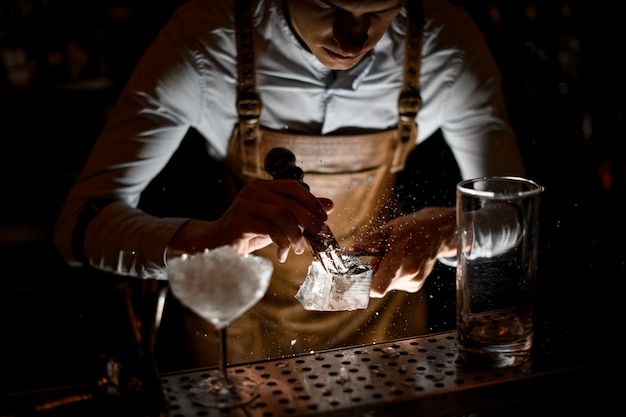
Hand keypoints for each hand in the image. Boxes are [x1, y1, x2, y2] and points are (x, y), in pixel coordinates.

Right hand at [167, 179, 332, 261]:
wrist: (215, 245)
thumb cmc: (249, 233)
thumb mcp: (277, 222)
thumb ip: (299, 212)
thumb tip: (329, 205)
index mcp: (263, 186)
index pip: (293, 187)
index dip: (311, 202)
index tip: (324, 219)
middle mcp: (253, 190)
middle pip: (291, 203)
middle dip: (309, 222)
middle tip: (319, 238)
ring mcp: (245, 204)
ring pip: (283, 215)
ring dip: (296, 235)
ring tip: (298, 250)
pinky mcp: (239, 220)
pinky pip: (270, 229)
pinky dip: (281, 243)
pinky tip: (282, 254)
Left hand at [350, 207, 456, 297]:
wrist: (438, 233)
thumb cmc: (413, 228)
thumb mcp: (389, 229)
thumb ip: (370, 241)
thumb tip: (353, 248)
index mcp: (400, 258)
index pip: (377, 288)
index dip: (364, 284)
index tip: (360, 274)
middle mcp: (408, 274)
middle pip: (379, 285)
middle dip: (373, 273)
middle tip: (378, 257)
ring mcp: (413, 281)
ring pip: (387, 285)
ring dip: (384, 273)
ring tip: (393, 256)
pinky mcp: (415, 285)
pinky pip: (395, 284)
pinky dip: (393, 275)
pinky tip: (401, 261)